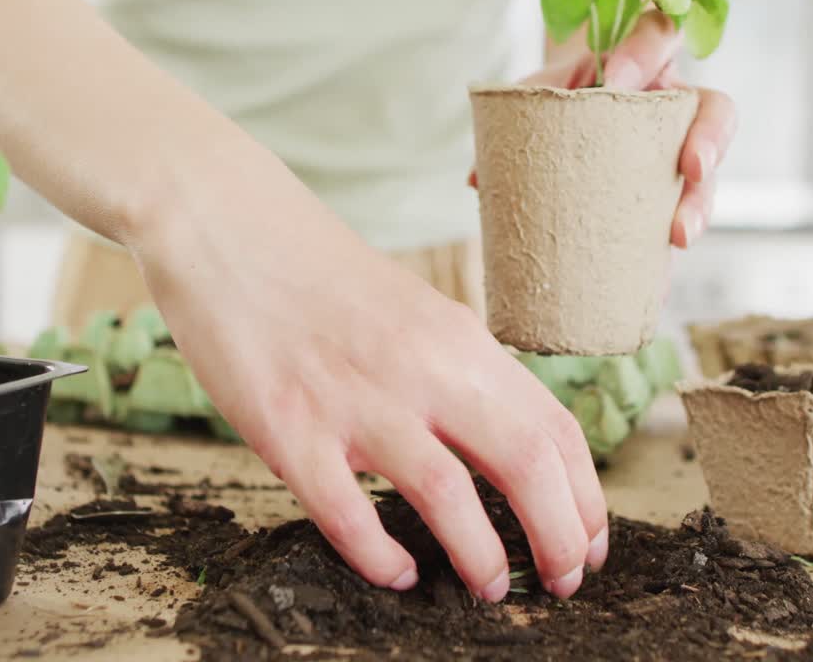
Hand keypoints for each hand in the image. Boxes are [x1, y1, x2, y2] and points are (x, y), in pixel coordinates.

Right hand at [134, 144, 608, 601]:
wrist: (223, 226)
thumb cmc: (314, 273)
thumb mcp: (412, 309)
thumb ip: (456, 370)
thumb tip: (500, 441)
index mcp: (456, 337)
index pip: (553, 427)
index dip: (586, 496)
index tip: (589, 540)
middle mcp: (418, 368)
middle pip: (525, 465)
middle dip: (560, 538)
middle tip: (563, 581)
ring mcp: (353, 400)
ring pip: (447, 498)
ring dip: (482, 558)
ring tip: (489, 587)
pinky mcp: (287, 429)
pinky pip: (348, 516)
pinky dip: (382, 558)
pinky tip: (398, 572)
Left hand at [468, 10, 737, 248]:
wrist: (573, 104)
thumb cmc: (561, 90)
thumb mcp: (539, 89)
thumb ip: (514, 116)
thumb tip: (477, 180)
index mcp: (645, 56)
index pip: (658, 36)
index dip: (644, 54)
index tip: (615, 78)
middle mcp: (676, 101)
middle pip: (715, 110)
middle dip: (709, 139)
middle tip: (691, 167)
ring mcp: (680, 149)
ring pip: (709, 171)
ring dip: (698, 204)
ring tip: (678, 235)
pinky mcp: (671, 192)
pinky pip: (685, 216)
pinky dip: (674, 245)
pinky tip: (661, 275)